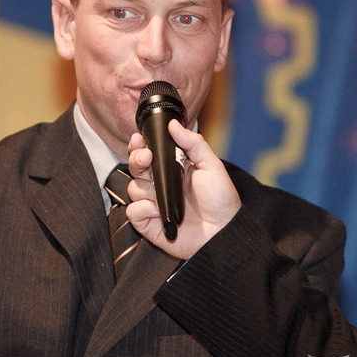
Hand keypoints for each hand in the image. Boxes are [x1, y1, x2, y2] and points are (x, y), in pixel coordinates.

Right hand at [126, 119, 240, 259]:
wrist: (223, 232)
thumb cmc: (221, 199)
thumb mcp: (212, 165)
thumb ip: (193, 143)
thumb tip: (172, 124)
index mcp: (172, 168)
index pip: (147, 152)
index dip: (139, 145)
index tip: (140, 139)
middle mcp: (160, 184)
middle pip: (135, 167)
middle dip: (137, 159)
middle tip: (147, 157)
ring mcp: (154, 204)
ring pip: (133, 188)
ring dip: (145, 188)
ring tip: (163, 193)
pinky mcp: (149, 223)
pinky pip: (133, 211)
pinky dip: (143, 209)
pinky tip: (159, 211)